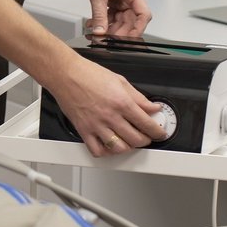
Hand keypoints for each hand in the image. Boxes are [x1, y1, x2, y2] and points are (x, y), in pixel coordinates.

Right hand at [53, 54, 170, 155]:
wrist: (66, 74)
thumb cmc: (88, 74)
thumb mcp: (120, 81)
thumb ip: (138, 97)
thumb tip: (152, 107)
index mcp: (122, 102)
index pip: (147, 124)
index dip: (158, 132)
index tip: (160, 133)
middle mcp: (110, 116)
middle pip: (136, 139)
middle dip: (146, 141)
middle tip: (146, 137)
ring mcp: (96, 125)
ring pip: (119, 148)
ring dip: (128, 148)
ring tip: (129, 141)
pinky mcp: (84, 130)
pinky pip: (97, 150)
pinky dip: (106, 152)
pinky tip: (110, 146)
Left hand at [79, 0, 150, 38]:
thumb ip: (99, 14)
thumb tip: (100, 31)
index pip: (143, 15)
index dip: (138, 29)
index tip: (129, 39)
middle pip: (130, 20)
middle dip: (119, 31)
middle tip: (106, 39)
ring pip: (120, 19)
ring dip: (109, 27)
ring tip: (97, 32)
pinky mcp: (113, 0)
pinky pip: (111, 15)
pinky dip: (103, 20)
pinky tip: (93, 24)